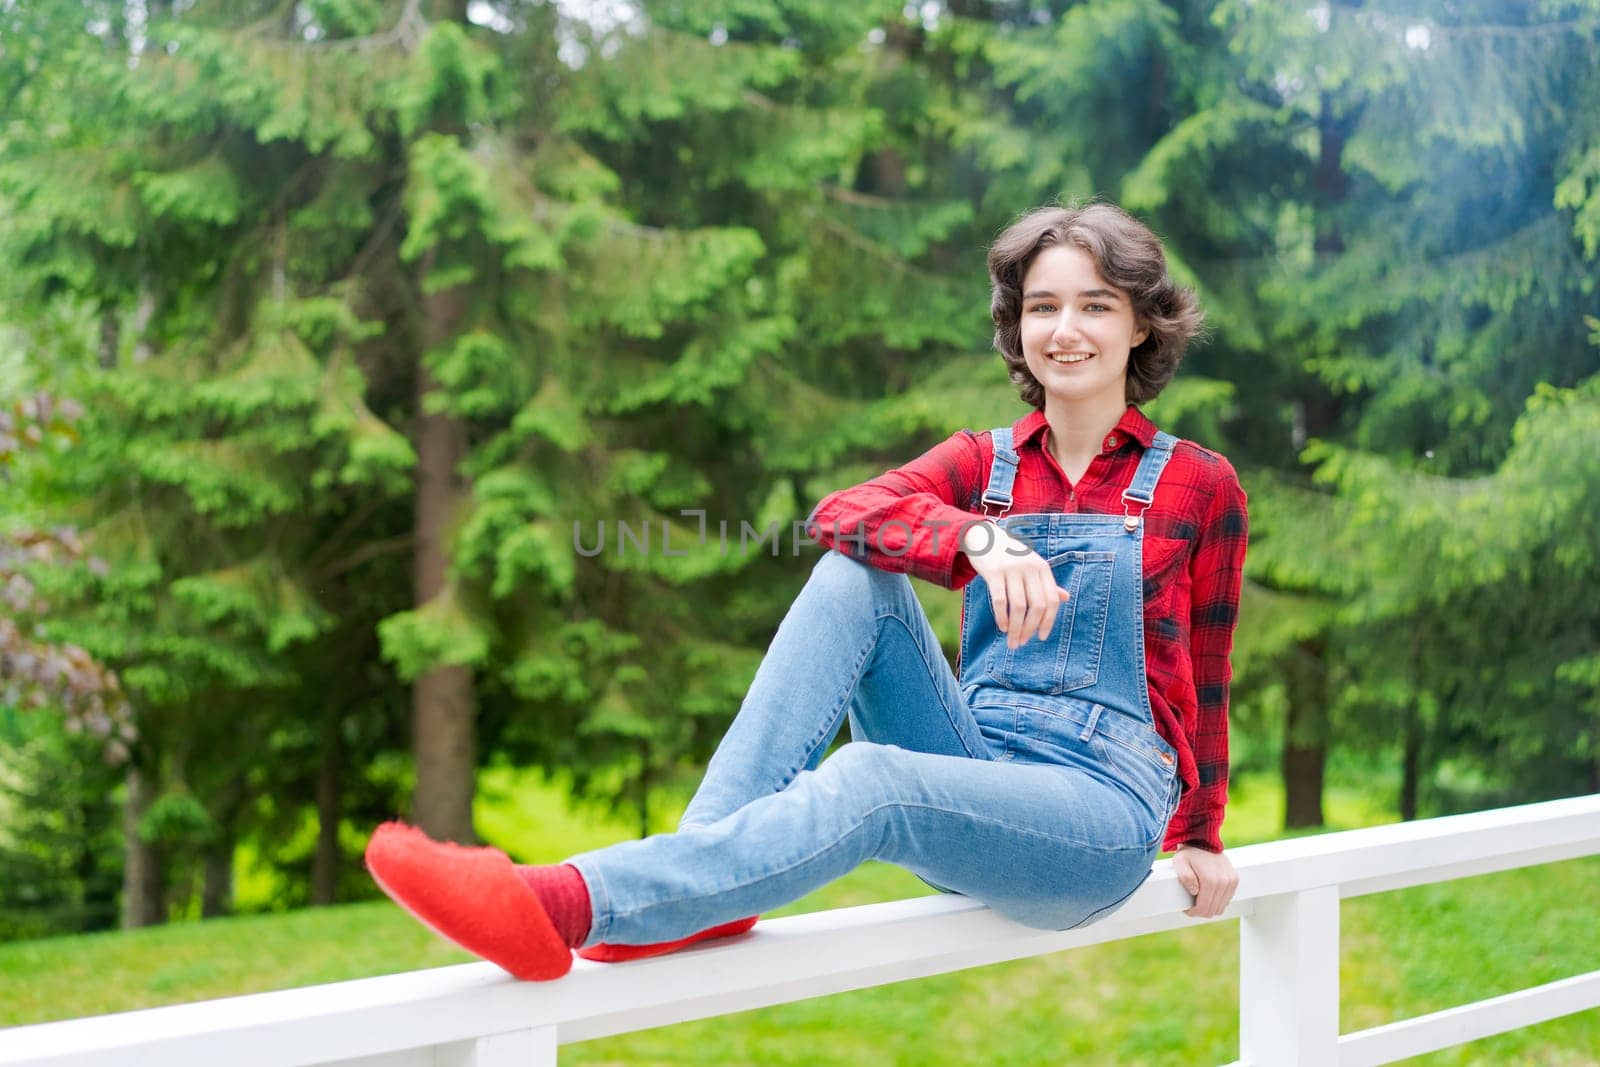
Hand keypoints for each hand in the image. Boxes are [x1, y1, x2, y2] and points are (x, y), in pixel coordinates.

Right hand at [959, 520, 1069, 649]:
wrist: (984, 537)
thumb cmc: (1010, 555)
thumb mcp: (1031, 565)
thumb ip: (1046, 582)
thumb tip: (1065, 598)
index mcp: (1042, 567)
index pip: (1051, 600)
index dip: (1048, 621)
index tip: (1041, 637)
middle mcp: (1029, 567)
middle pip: (1036, 605)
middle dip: (1030, 628)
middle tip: (1022, 643)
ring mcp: (1011, 569)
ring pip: (1019, 606)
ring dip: (1016, 628)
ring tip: (1012, 641)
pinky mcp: (994, 572)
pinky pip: (1000, 600)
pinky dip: (1002, 617)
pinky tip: (1003, 627)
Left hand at [1172, 845, 1237, 917]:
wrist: (1203, 840)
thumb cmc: (1189, 854)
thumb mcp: (1180, 863)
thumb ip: (1185, 877)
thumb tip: (1194, 891)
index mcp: (1210, 880)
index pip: (1204, 908)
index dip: (1194, 912)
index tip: (1187, 909)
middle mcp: (1224, 881)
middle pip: (1213, 910)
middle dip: (1201, 911)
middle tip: (1191, 906)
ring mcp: (1231, 880)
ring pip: (1221, 907)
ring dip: (1210, 907)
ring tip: (1199, 900)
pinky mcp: (1235, 879)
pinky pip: (1227, 899)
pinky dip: (1218, 901)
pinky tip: (1209, 895)